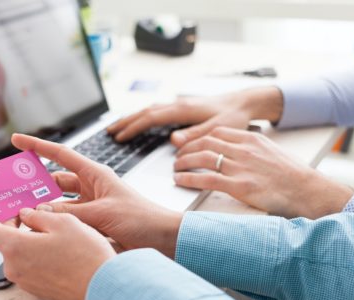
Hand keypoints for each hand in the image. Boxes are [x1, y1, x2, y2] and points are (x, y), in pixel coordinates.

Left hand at [0, 186, 115, 299]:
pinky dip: (38, 247)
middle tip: (26, 201)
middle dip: (13, 216)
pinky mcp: (36, 285)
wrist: (104, 290)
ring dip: (30, 232)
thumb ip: (39, 215)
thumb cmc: (87, 257)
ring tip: (54, 222)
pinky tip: (59, 241)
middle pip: (3, 232)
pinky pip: (30, 259)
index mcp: (14, 246)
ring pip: (20, 246)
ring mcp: (24, 278)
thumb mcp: (64, 222)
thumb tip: (26, 215)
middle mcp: (13, 265)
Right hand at [11, 134, 182, 257]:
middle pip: (55, 181)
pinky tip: (41, 230)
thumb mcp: (102, 213)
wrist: (164, 239)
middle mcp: (91, 188)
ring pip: (59, 203)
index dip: (37, 146)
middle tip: (12, 188)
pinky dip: (55, 224)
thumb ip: (70, 212)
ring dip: (43, 208)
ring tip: (19, 211)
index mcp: (95, 175)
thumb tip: (39, 212)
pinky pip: (68, 220)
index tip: (17, 140)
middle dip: (35, 184)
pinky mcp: (93, 224)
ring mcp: (91, 206)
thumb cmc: (142, 218)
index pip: (60, 155)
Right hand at [106, 87, 283, 146]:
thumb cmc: (234, 116)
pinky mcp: (183, 108)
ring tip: (118, 127)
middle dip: (125, 121)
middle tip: (108, 132)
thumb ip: (195, 136)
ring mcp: (180, 105)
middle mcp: (178, 105)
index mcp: (183, 110)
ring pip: (149, 110)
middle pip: (144, 112)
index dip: (133, 127)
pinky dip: (144, 117)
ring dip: (132, 118)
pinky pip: (157, 112)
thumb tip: (173, 141)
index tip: (119, 137)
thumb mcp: (217, 129)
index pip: (150, 118)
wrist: (245, 102)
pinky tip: (141, 122)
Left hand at [173, 127, 353, 218]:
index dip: (199, 138)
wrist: (309, 190)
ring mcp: (241, 167)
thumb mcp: (272, 152)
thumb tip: (235, 153)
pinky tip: (180, 180)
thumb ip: (251, 149)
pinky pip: (206, 179)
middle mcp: (244, 150)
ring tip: (176, 168)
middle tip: (178, 157)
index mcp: (251, 139)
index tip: (191, 144)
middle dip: (187, 149)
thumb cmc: (293, 175)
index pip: (217, 132)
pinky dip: (189, 179)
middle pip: (205, 142)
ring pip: (202, 158)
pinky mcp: (239, 186)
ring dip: (184, 162)